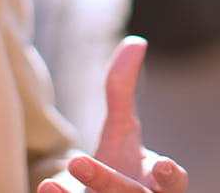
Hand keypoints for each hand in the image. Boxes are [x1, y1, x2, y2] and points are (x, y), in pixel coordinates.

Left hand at [38, 37, 187, 192]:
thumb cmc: (119, 166)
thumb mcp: (122, 129)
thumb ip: (124, 91)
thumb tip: (137, 41)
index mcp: (156, 185)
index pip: (174, 184)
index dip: (170, 177)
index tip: (161, 165)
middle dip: (105, 181)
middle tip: (77, 161)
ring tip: (53, 179)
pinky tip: (45, 188)